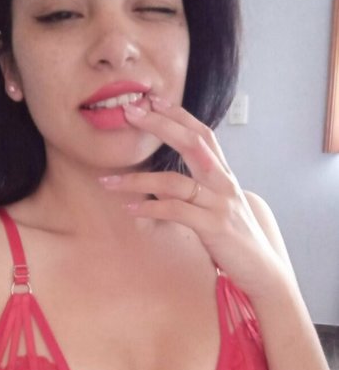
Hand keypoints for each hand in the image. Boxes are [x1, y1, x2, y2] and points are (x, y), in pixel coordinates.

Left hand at [99, 97, 284, 297]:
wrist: (261, 269)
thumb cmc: (234, 238)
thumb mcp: (215, 208)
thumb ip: (193, 192)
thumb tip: (160, 185)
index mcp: (223, 175)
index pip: (202, 134)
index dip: (178, 115)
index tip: (151, 101)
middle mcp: (223, 183)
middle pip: (191, 143)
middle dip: (159, 125)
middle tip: (129, 113)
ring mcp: (220, 203)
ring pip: (175, 181)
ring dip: (137, 179)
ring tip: (108, 182)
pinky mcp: (214, 226)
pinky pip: (176, 211)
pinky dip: (150, 208)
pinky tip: (130, 209)